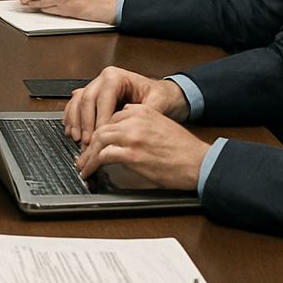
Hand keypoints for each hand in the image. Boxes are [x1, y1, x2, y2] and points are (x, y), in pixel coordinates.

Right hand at [63, 66, 189, 142]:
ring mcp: (96, 87)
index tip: (100, 136)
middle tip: (87, 142)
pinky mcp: (92, 97)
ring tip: (78, 139)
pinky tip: (71, 131)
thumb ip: (144, 114)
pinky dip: (72, 119)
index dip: (99, 119)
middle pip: (86, 100)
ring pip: (78, 102)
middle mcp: (103, 80)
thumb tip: (131, 127)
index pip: (103, 98)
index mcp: (116, 77)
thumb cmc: (161, 96)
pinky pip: (76, 105)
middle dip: (85, 123)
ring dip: (75, 122)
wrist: (163, 94)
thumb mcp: (158, 103)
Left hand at [75, 104, 206, 188]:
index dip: (101, 132)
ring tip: (83, 165)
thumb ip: (141, 126)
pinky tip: (89, 171)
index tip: (95, 142)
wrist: (199, 162)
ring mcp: (131, 136)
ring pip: (98, 140)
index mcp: (142, 111)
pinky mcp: (131, 154)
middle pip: (101, 128)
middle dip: (90, 143)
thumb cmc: (184, 150)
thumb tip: (123, 139)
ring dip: (87, 155)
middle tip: (83, 155)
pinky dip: (92, 164)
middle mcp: (135, 119)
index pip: (111, 117)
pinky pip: (103, 156)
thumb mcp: (161, 126)